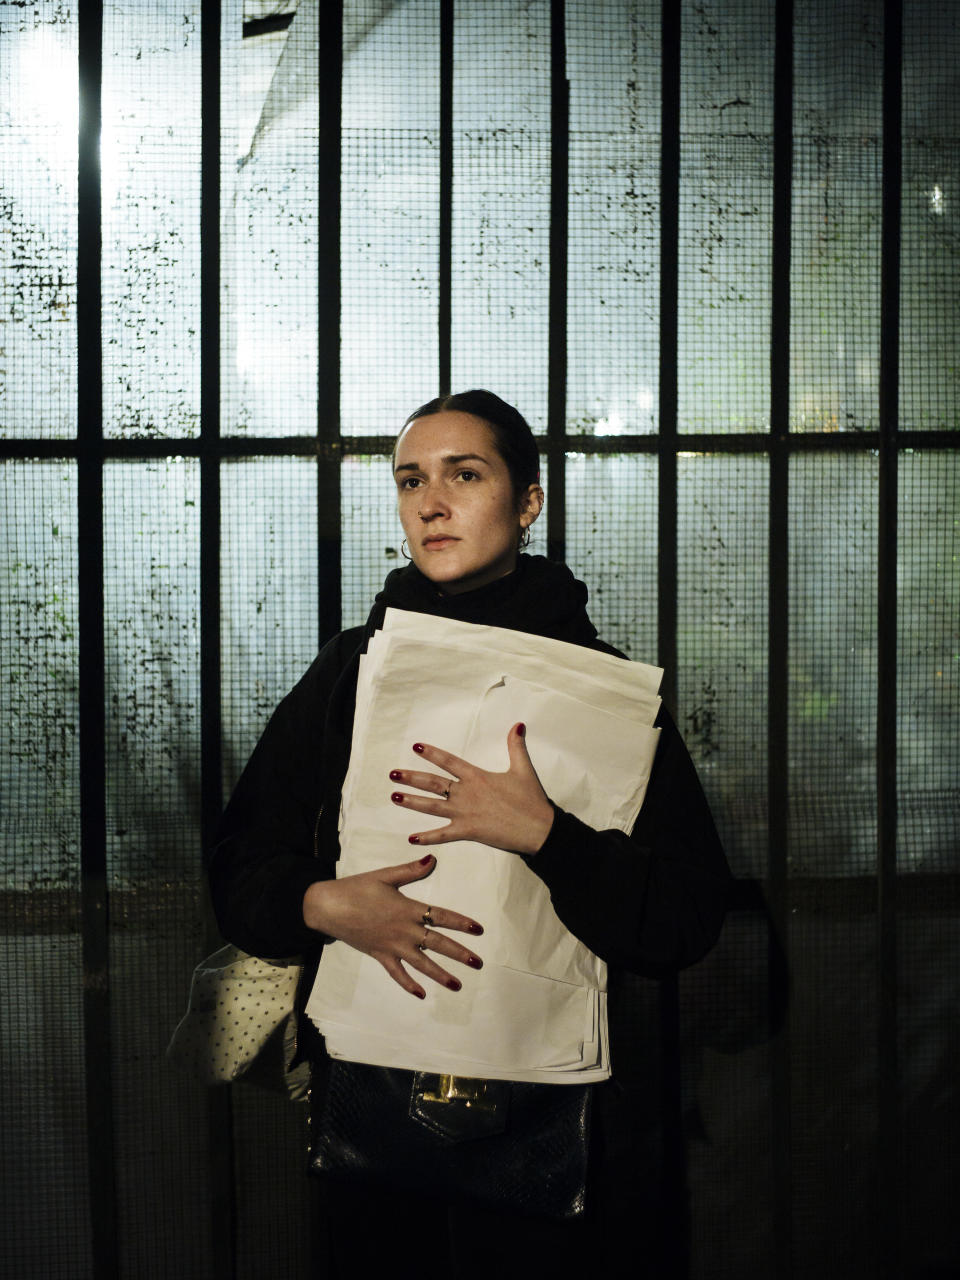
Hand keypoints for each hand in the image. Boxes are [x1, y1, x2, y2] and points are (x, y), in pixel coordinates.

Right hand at [302, 853, 483, 998]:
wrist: (328, 906)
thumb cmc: (356, 888)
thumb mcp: (385, 876)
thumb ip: (410, 870)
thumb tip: (433, 859)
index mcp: (407, 909)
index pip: (441, 916)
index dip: (461, 923)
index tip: (479, 930)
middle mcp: (403, 930)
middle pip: (437, 944)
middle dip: (459, 954)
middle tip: (478, 964)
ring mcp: (392, 946)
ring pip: (421, 964)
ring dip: (440, 975)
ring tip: (458, 985)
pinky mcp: (379, 955)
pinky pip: (396, 973)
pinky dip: (408, 985)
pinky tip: (421, 995)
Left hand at [388, 723, 554, 855]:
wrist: (538, 829)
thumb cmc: (531, 800)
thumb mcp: (523, 769)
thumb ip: (516, 747)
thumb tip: (518, 725)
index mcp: (477, 777)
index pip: (449, 761)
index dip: (431, 753)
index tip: (416, 746)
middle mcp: (466, 793)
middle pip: (433, 783)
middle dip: (411, 777)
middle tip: (392, 774)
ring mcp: (465, 813)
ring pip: (432, 806)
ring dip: (412, 801)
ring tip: (394, 797)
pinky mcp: (468, 832)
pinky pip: (443, 835)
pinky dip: (427, 837)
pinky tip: (412, 838)